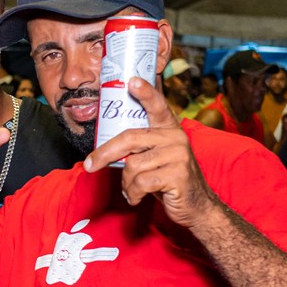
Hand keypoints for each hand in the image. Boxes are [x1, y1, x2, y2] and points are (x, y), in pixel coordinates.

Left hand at [85, 77, 220, 230]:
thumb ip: (138, 148)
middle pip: (129, 138)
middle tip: (90, 166)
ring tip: (131, 190)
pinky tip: (137, 198)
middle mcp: (175, 137)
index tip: (131, 81)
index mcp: (168, 129)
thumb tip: (103, 150)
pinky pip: (141, 183)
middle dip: (104, 153)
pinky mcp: (178, 175)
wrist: (196, 206)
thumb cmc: (169, 180)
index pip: (157, 106)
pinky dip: (133, 194)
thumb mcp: (155, 159)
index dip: (144, 92)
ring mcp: (178, 155)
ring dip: (126, 183)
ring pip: (132, 165)